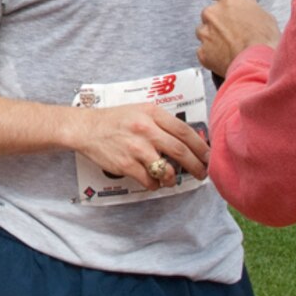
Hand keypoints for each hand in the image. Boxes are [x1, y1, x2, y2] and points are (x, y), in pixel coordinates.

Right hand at [67, 103, 207, 188]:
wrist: (86, 128)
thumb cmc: (115, 119)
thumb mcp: (140, 110)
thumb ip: (162, 121)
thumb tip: (187, 140)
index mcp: (152, 113)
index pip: (184, 131)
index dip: (201, 146)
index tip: (209, 157)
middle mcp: (146, 129)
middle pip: (180, 151)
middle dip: (196, 166)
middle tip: (202, 174)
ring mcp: (136, 148)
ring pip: (166, 170)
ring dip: (173, 178)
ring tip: (171, 179)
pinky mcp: (126, 164)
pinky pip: (149, 180)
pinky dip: (154, 184)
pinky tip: (153, 181)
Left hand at [197, 0, 279, 77]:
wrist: (257, 64)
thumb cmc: (264, 40)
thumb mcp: (265, 16)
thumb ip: (250, 5)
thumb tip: (247, 0)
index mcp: (228, 0)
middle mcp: (212, 13)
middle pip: (210, 13)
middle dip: (219, 20)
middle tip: (233, 31)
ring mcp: (205, 32)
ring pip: (204, 31)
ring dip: (214, 37)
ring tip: (231, 46)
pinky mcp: (202, 51)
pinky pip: (204, 50)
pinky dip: (212, 53)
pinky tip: (226, 56)